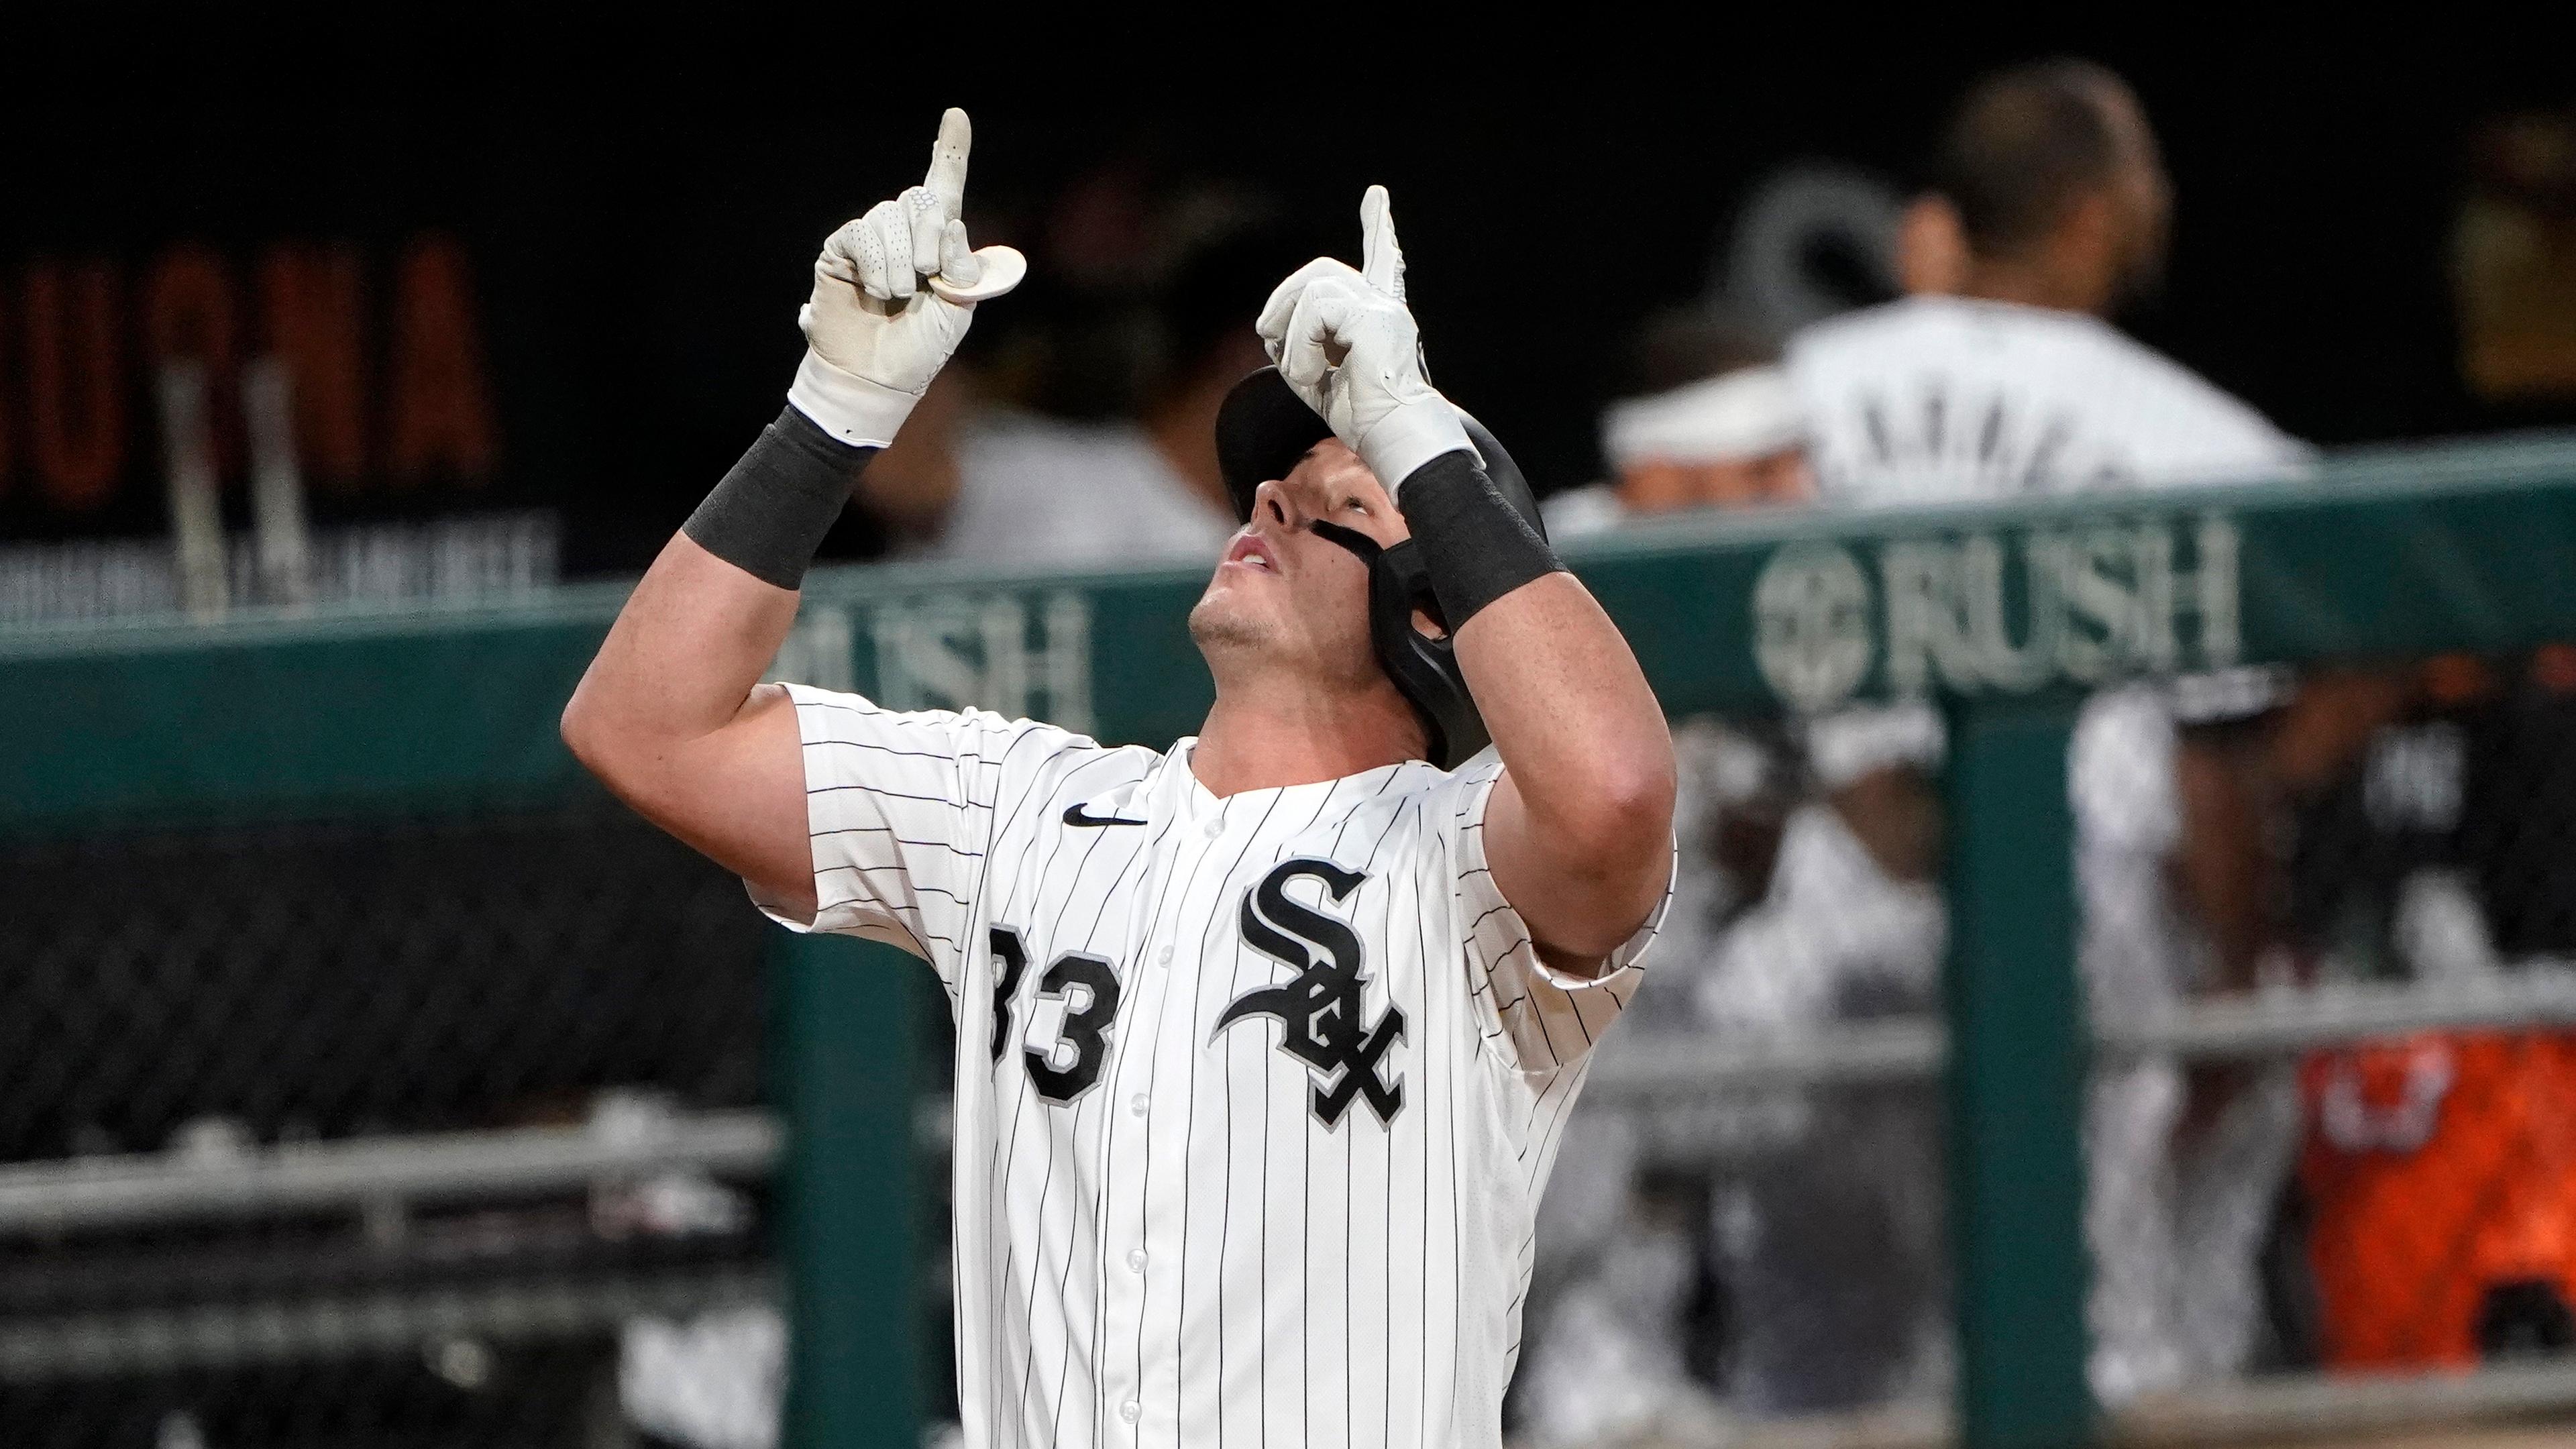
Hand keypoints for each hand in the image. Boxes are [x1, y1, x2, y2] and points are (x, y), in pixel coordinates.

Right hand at [789, 108, 1017, 446]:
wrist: (878, 378)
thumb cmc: (920, 349)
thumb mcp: (959, 308)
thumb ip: (964, 268)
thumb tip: (952, 223)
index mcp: (938, 244)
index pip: (945, 189)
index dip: (951, 151)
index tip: (956, 114)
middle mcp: (904, 234)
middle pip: (919, 199)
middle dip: (930, 239)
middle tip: (926, 279)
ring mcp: (871, 240)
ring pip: (890, 215)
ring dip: (901, 261)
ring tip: (895, 295)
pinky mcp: (841, 250)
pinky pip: (862, 232)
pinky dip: (875, 262)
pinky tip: (875, 288)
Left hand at [1254, 186, 1470, 491]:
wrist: (1393, 438)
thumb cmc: (1362, 418)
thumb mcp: (1316, 375)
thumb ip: (1297, 344)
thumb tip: (1268, 327)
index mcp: (1377, 317)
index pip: (1381, 261)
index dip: (1379, 228)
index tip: (1377, 197)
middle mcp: (1384, 306)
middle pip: (1322, 272)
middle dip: (1284, 299)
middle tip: (1266, 335)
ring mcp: (1382, 308)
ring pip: (1314, 289)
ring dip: (1290, 331)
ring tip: (1300, 371)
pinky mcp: (1375, 319)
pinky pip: (1317, 310)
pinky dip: (1301, 345)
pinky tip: (1311, 375)